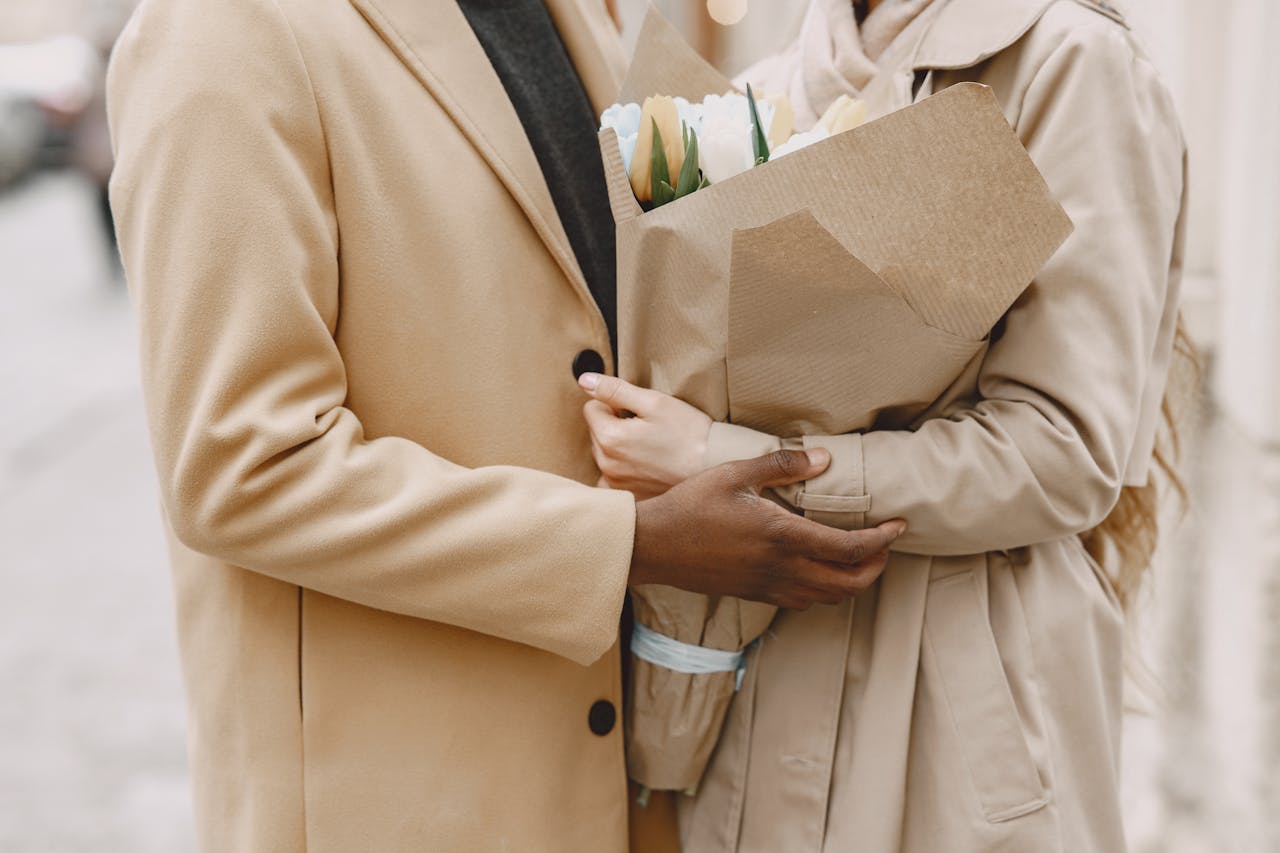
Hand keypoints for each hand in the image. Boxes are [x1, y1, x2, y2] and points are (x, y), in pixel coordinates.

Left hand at [579, 373, 711, 498]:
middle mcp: (607, 465)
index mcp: (610, 438)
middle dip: (614, 425)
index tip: (636, 410)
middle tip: (647, 428)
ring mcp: (617, 484)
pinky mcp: (629, 497)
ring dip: (618, 446)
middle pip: (596, 432)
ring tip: (649, 446)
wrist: (714, 465)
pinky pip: (612, 478)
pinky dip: (623, 469)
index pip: (591, 409)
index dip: (613, 404)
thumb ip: (614, 390)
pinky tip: (646, 466)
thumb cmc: (688, 431)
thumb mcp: (654, 402)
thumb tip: (584, 381)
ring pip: (604, 454)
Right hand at [630, 447, 905, 609]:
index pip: (851, 549)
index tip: (898, 526)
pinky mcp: (754, 594)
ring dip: (851, 581)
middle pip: (849, 584)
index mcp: (783, 537)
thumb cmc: (691, 506)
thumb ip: (783, 466)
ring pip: (828, 597)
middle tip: (884, 545)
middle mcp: (781, 569)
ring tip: (857, 557)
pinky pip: (802, 600)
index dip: (883, 540)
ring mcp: (768, 586)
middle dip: (876, 567)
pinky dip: (823, 589)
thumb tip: (823, 458)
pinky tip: (817, 568)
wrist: (654, 547)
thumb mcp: (736, 474)